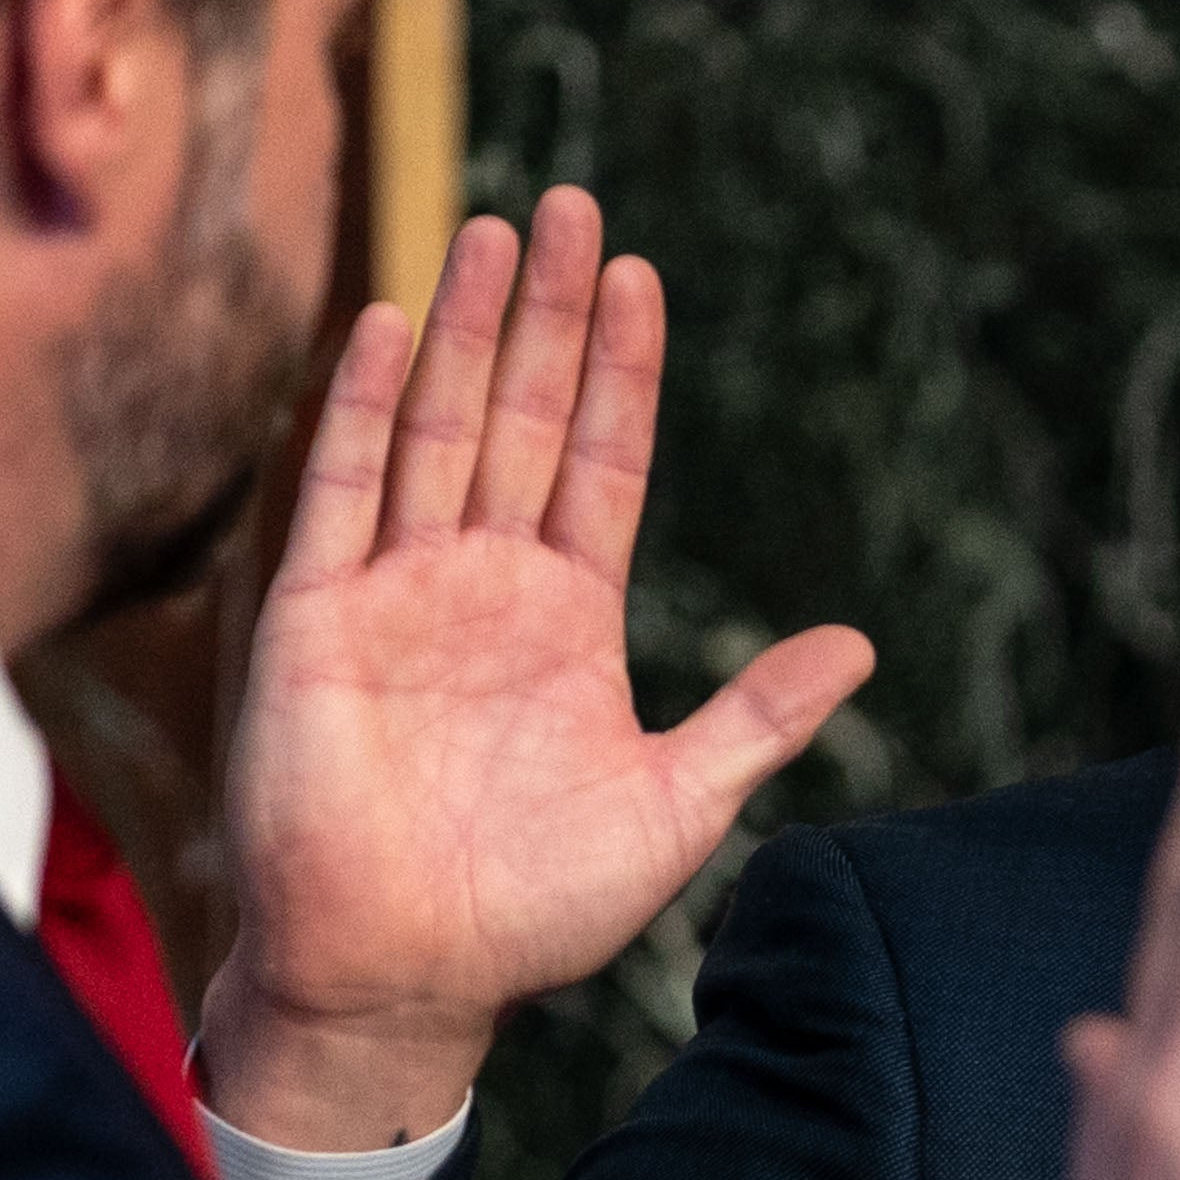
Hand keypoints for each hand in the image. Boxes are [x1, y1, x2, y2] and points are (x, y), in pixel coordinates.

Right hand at [201, 189, 873, 1152]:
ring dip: (469, 331)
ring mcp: (399, 591)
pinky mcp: (318, 616)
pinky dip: (365, 406)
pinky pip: (343, 489)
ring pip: (440, 428)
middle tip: (576, 203)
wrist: (405, 975)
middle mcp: (486, 585)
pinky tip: (395, 326)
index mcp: (571, 618)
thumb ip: (757, 717)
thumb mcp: (676, 805)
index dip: (625, 370)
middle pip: (527, 418)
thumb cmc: (535, 909)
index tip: (643, 276)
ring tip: (497, 229)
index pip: (606, 462)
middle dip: (551, 313)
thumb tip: (861, 646)